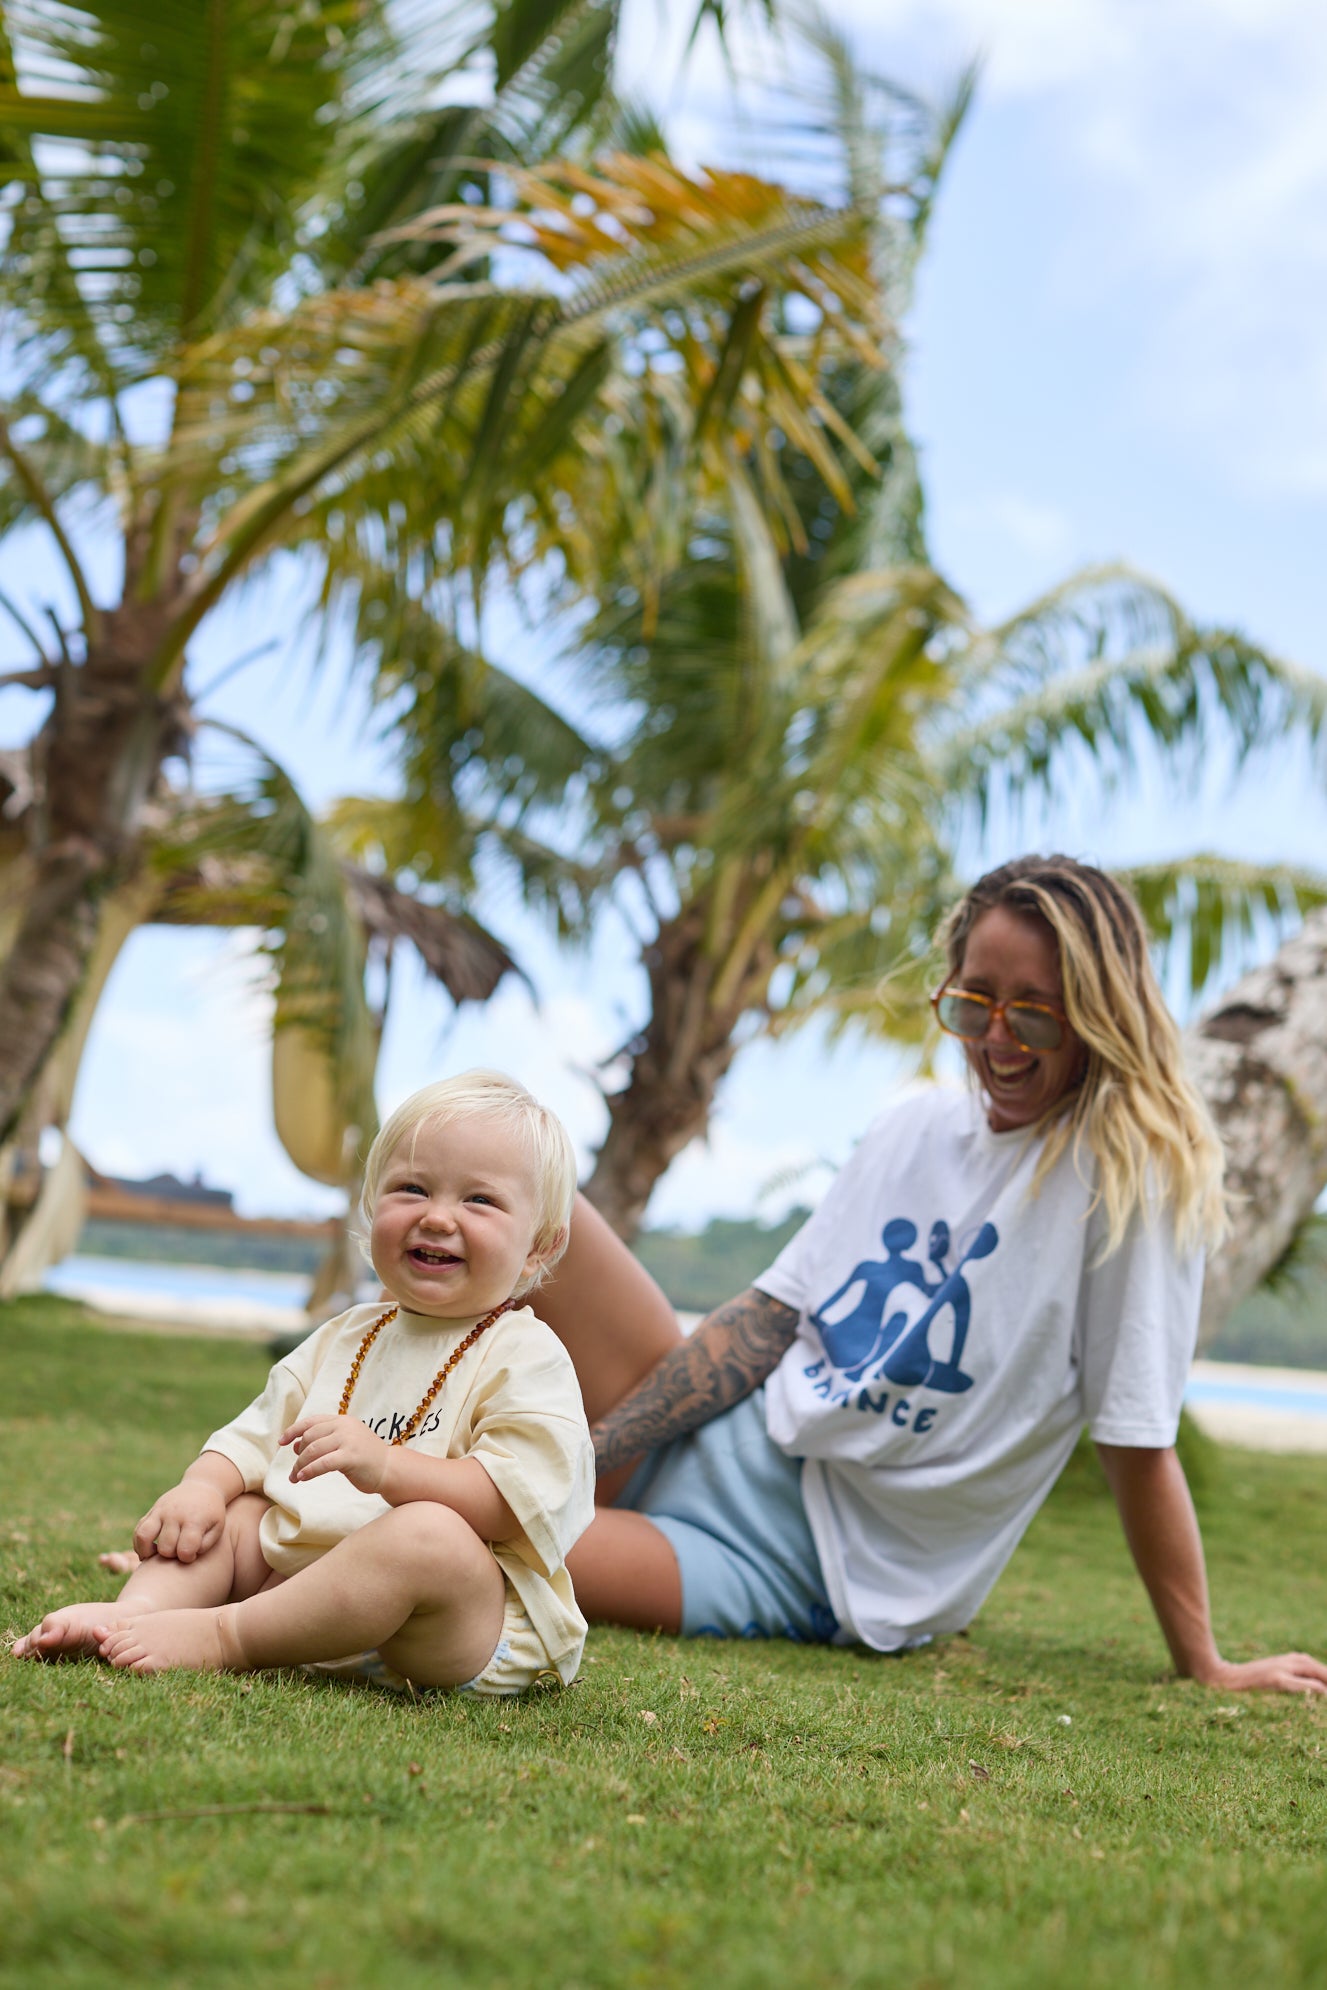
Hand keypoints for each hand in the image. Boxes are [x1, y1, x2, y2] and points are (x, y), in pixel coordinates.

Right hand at [133, 1482, 227, 1562]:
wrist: (203, 1486)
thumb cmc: (211, 1514)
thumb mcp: (217, 1528)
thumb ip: (204, 1546)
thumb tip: (184, 1556)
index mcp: (194, 1520)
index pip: (185, 1550)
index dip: (188, 1558)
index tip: (192, 1555)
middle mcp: (175, 1514)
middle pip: (165, 1548)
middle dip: (171, 1556)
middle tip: (178, 1553)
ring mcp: (161, 1511)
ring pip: (143, 1536)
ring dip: (147, 1552)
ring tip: (155, 1556)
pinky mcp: (152, 1511)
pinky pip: (138, 1530)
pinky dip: (139, 1544)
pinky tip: (150, 1550)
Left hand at [282, 1415, 391, 1494]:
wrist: (389, 1469)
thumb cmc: (365, 1458)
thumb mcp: (344, 1443)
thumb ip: (324, 1440)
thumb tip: (296, 1444)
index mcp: (342, 1420)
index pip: (311, 1422)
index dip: (293, 1430)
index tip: (281, 1442)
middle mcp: (344, 1426)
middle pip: (310, 1437)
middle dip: (297, 1456)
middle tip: (293, 1472)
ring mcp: (348, 1440)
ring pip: (313, 1450)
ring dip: (300, 1466)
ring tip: (296, 1478)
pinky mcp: (351, 1456)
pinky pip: (323, 1463)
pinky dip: (309, 1470)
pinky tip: (303, 1478)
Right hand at [1198, 1652, 1326, 1695]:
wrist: (1226, 1677)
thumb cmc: (1249, 1680)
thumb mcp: (1273, 1676)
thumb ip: (1291, 1677)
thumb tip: (1315, 1688)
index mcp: (1287, 1660)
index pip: (1313, 1664)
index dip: (1324, 1673)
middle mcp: (1286, 1660)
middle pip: (1313, 1665)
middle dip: (1326, 1674)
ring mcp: (1280, 1668)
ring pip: (1309, 1670)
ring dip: (1324, 1676)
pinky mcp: (1274, 1678)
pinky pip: (1297, 1682)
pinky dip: (1311, 1686)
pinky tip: (1322, 1691)